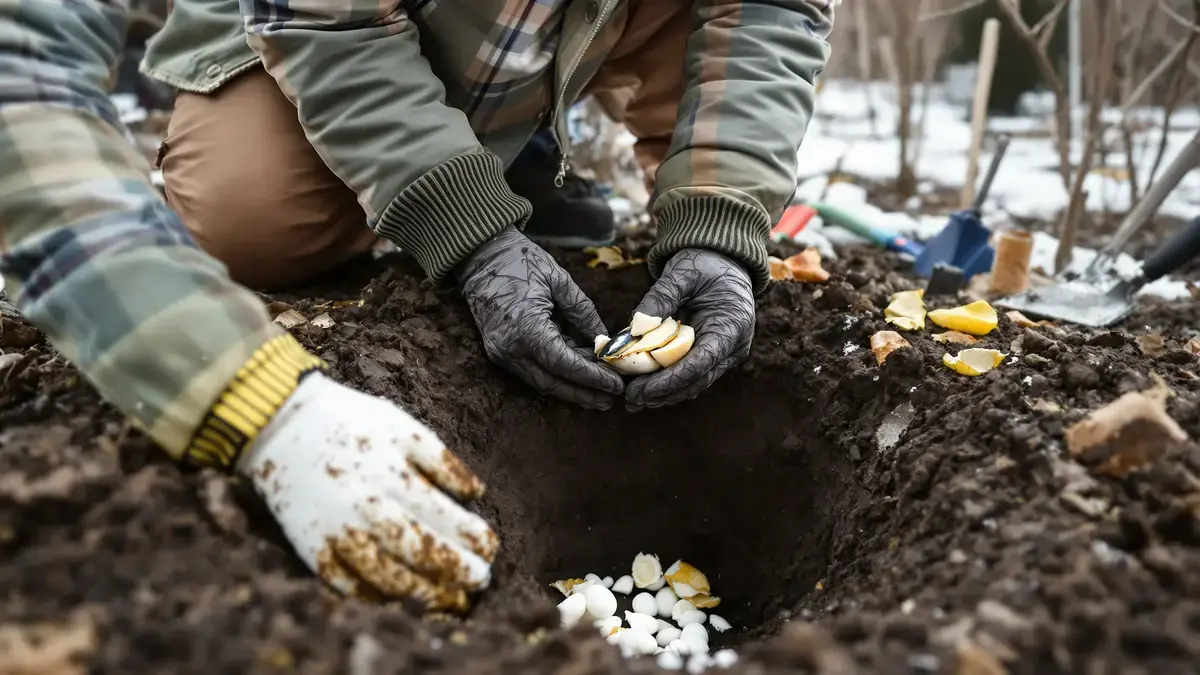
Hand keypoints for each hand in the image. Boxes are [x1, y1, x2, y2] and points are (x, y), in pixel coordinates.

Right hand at [236, 372, 497, 611]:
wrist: (280, 422)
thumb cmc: (349, 419)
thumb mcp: (401, 426)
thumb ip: (441, 460)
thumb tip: (478, 493)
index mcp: (390, 474)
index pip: (442, 518)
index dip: (472, 539)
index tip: (491, 549)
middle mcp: (363, 506)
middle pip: (419, 551)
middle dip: (456, 571)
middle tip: (481, 581)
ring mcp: (335, 530)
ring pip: (385, 576)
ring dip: (423, 592)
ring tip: (450, 598)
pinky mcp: (311, 547)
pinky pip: (346, 584)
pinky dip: (376, 598)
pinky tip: (400, 599)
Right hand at [457, 227, 623, 408]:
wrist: (480, 256)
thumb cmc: (520, 261)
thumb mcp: (559, 280)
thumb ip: (582, 312)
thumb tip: (603, 339)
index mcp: (527, 329)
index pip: (565, 364)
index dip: (592, 377)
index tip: (615, 385)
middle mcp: (511, 348)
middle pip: (553, 382)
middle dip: (584, 394)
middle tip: (611, 399)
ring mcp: (502, 352)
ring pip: (541, 381)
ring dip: (571, 388)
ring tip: (599, 392)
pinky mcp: (499, 351)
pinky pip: (532, 370)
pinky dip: (556, 374)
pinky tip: (578, 373)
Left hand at [626, 249, 754, 410]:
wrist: (723, 260)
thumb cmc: (704, 263)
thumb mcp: (682, 273)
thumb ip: (660, 297)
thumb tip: (634, 326)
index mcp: (732, 325)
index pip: (700, 363)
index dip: (670, 380)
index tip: (641, 390)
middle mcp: (733, 346)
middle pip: (697, 380)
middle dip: (663, 393)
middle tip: (630, 400)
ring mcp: (725, 353)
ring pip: (694, 383)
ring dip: (665, 393)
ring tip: (633, 400)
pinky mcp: (713, 354)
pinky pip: (690, 374)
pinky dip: (669, 382)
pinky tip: (645, 388)